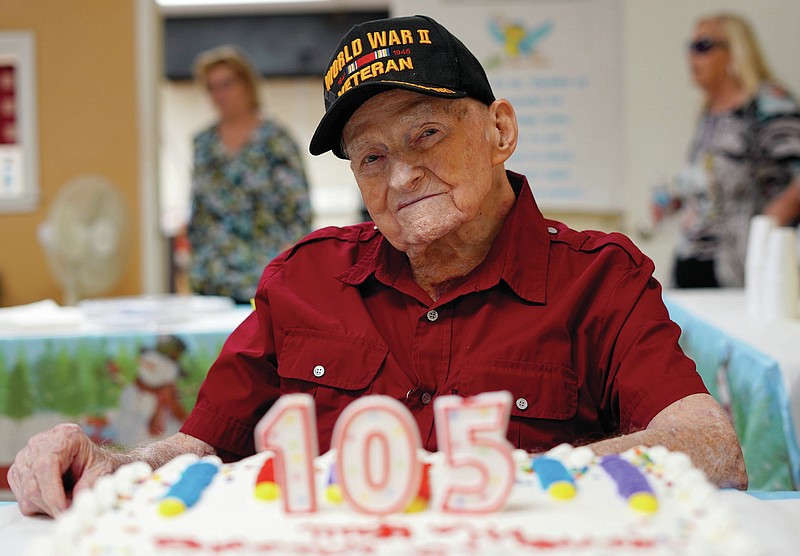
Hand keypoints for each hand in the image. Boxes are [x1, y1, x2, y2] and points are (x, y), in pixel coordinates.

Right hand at [7, 423, 124, 516]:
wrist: (90, 462)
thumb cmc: (97, 463)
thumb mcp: (102, 471)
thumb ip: (89, 485)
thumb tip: (71, 504)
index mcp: (64, 436)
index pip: (46, 465)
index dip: (53, 491)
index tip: (64, 509)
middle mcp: (39, 443)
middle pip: (34, 483)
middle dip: (52, 504)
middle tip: (69, 511)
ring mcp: (25, 458)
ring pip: (27, 494)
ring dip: (47, 506)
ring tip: (67, 500)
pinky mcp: (18, 473)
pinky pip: (23, 499)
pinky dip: (40, 506)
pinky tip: (56, 497)